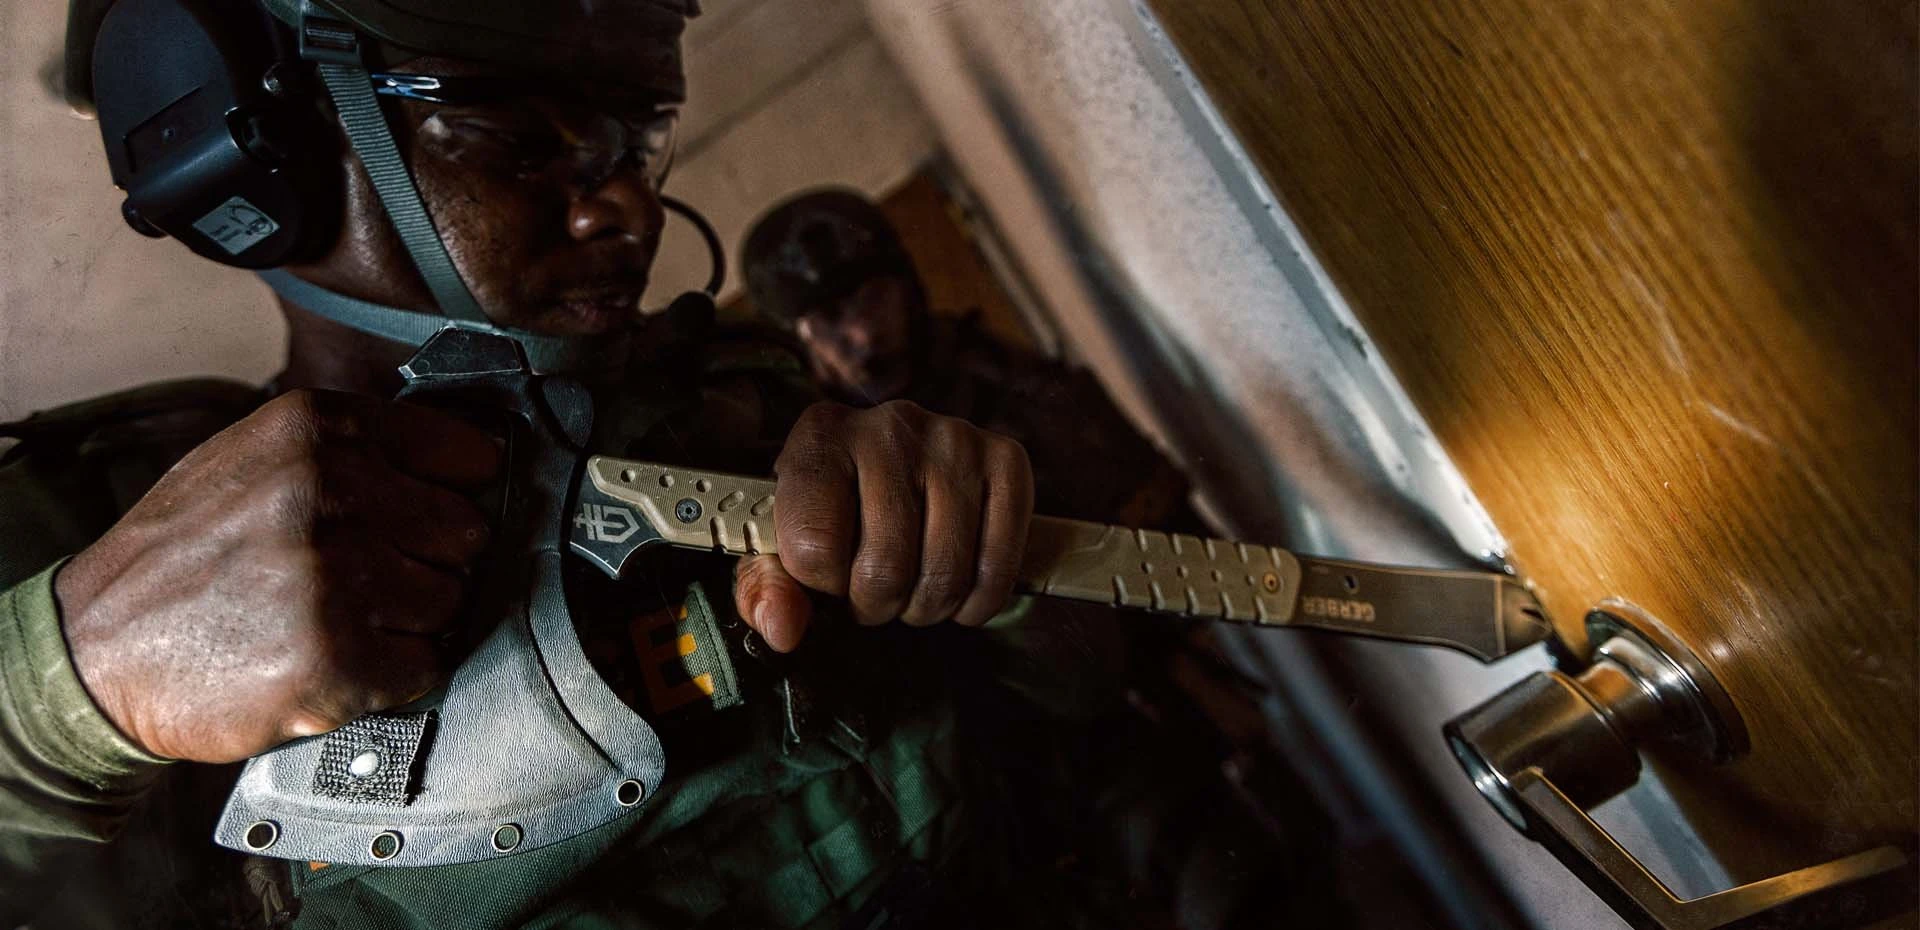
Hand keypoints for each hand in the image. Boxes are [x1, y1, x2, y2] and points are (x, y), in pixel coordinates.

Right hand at [54, 389, 500, 762]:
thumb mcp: (256, 461)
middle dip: (426, 563)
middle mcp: (328, 492)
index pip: (468, 456)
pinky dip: (390, 675)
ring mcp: (332, 577)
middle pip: (464, 534)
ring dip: (406, 622)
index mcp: (317, 430)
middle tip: (361, 582)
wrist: (95, 652)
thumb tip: (471, 463)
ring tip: (333, 620)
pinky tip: (334, 662)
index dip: (452, 496)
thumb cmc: (189, 556)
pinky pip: (425, 665)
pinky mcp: (335, 660)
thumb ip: (354, 451)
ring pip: (450, 601)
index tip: (429, 517)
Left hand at [734, 400, 1033, 651]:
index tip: (829, 571)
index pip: (815, 547)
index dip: (823, 583)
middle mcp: (888, 426)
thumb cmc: (832, 512)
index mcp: (820, 438)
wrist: (895, 465)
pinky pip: (998, 567)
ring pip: (944, 575)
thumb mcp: (781, 544)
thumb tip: (784, 631)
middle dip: (878, 604)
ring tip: (912, 586)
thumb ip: (765, 588)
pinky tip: (958, 588)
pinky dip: (977, 602)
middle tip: (875, 590)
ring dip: (926, 606)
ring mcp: (954, 440)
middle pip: (885, 569)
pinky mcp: (1006, 460)